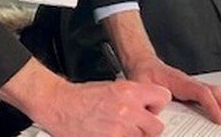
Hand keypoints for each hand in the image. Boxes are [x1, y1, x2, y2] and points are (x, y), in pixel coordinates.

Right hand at [0, 58, 170, 136]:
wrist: (57, 103)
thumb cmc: (79, 97)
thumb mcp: (110, 88)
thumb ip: (131, 98)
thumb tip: (145, 109)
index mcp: (129, 90)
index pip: (163, 97)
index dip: (156, 106)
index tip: (150, 110)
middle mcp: (128, 108)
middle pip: (157, 126)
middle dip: (147, 127)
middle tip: (134, 126)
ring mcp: (121, 127)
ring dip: (133, 135)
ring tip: (118, 130)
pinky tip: (110, 134)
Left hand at [127, 60, 220, 124]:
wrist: (143, 63)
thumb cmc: (143, 75)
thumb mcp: (142, 87)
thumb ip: (150, 100)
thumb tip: (156, 114)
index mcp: (180, 82)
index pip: (202, 93)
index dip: (213, 107)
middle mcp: (191, 82)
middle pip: (216, 93)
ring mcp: (195, 84)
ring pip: (219, 92)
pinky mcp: (195, 88)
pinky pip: (216, 93)